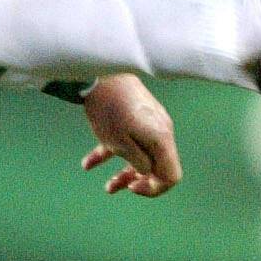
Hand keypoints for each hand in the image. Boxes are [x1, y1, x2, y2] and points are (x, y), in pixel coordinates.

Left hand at [81, 75, 182, 197]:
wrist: (100, 73)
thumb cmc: (109, 109)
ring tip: (107, 187)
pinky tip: (88, 164)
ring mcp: (150, 122)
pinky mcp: (137, 115)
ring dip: (126, 172)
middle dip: (139, 181)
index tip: (133, 187)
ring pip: (143, 155)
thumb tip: (146, 171)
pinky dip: (113, 153)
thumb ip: (137, 161)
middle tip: (117, 187)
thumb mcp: (120, 143)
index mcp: (161, 140)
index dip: (154, 188)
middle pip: (158, 166)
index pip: (171, 175)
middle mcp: (161, 131)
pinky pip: (130, 140)